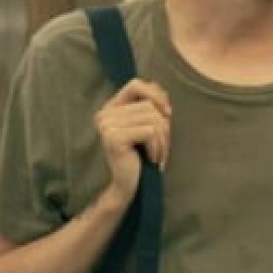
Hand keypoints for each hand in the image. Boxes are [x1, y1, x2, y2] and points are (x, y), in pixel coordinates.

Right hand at [95, 79, 171, 203]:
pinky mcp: (114, 137)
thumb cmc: (144, 158)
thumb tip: (161, 89)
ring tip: (155, 154)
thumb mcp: (150, 127)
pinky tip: (150, 159)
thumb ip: (152, 107)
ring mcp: (107, 125)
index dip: (156, 95)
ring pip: (152, 118)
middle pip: (149, 105)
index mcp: (111, 108)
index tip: (167, 113)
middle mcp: (105, 114)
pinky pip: (150, 132)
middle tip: (159, 147)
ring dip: (162, 140)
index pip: (136, 84)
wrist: (131, 188)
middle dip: (163, 127)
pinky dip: (157, 147)